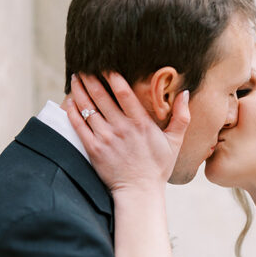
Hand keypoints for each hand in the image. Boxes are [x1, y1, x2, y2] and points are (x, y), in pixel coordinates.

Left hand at [65, 72, 190, 193]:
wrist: (140, 192)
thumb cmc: (157, 168)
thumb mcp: (175, 142)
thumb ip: (181, 117)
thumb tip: (185, 93)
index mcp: (140, 123)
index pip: (123, 92)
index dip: (111, 75)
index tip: (105, 64)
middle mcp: (121, 128)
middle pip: (101, 95)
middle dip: (90, 77)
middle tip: (84, 66)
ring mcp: (106, 138)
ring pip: (88, 107)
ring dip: (79, 90)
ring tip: (76, 78)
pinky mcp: (94, 149)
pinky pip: (79, 125)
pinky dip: (73, 111)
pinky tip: (70, 100)